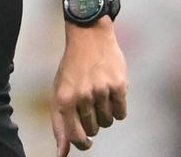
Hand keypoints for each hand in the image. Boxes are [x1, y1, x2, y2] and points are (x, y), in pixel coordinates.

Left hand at [51, 20, 127, 154]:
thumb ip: (59, 125)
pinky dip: (118, 108)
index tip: (86, 142)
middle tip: (90, 104)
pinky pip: (121, 114)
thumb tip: (61, 154)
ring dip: (105, 113)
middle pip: (93, 130)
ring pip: (108, 122)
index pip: (75, 136)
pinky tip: (111, 93)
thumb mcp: (59, 92)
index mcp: (64, 99)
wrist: (89, 36)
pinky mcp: (118, 85)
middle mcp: (82, 95)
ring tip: (100, 95)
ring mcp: (101, 90)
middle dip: (93, 122)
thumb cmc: (72, 68)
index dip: (82, 143)